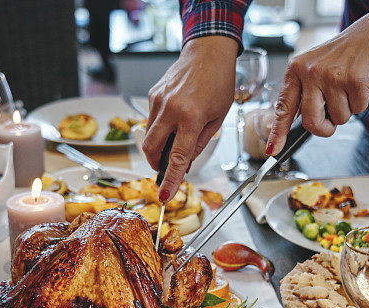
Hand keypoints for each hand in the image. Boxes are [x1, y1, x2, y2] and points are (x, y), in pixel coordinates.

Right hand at [144, 36, 236, 200]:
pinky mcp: (153, 95)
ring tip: (176, 139)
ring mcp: (158, 101)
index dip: (170, 180)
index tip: (164, 195)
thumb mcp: (218, 118)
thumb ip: (200, 142)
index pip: (177, 157)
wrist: (207, 52)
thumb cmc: (219, 82)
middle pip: (151, 149)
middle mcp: (171, 109)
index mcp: (191, 118)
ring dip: (159, 145)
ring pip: (149, 135)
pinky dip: (161, 128)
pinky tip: (175, 119)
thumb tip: (186, 163)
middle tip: (165, 168)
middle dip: (156, 164)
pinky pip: (152, 120)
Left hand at [266, 10, 368, 154]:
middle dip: (324, 128)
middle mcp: (311, 72)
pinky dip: (360, 103)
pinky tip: (358, 85)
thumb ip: (303, 94)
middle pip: (311, 122)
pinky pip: (357, 110)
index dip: (278, 132)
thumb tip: (296, 126)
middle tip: (331, 120)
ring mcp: (333, 76)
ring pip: (338, 119)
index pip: (283, 107)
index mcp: (296, 70)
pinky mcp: (355, 80)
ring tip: (346, 89)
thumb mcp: (312, 69)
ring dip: (346, 111)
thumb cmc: (339, 58)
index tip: (273, 150)